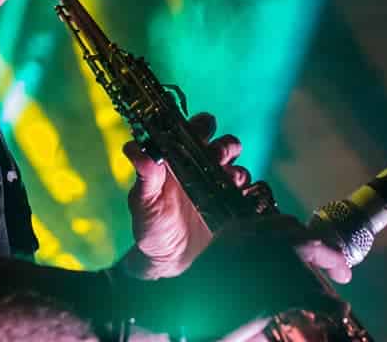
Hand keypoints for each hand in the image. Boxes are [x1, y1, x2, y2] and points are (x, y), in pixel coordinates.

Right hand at [119, 215, 351, 340]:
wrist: (177, 308)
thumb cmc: (195, 293)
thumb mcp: (223, 262)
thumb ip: (246, 259)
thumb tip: (273, 273)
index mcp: (241, 228)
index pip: (284, 223)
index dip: (305, 235)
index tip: (317, 248)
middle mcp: (255, 236)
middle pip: (302, 235)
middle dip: (325, 249)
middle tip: (341, 266)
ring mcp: (267, 259)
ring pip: (311, 256)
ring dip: (332, 267)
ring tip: (343, 278)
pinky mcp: (275, 288)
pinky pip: (314, 293)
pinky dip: (330, 302)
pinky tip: (339, 309)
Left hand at [121, 112, 250, 278]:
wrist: (168, 261)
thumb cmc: (151, 224)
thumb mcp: (143, 200)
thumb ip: (144, 174)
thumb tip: (132, 147)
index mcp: (182, 158)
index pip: (197, 130)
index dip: (202, 124)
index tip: (202, 129)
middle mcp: (205, 168)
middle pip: (226, 145)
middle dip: (226, 146)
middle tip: (217, 155)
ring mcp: (223, 188)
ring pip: (241, 169)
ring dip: (238, 172)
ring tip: (230, 180)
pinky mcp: (236, 209)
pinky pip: (254, 195)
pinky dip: (253, 193)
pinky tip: (243, 199)